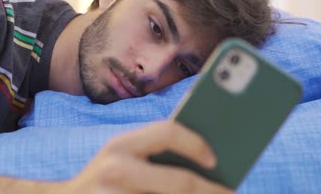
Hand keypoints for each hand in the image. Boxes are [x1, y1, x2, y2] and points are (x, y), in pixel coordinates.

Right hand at [61, 121, 233, 193]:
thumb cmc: (105, 180)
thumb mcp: (122, 160)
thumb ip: (153, 156)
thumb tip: (206, 164)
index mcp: (121, 145)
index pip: (167, 132)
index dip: (195, 143)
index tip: (215, 159)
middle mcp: (116, 168)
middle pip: (179, 183)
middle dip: (211, 192)